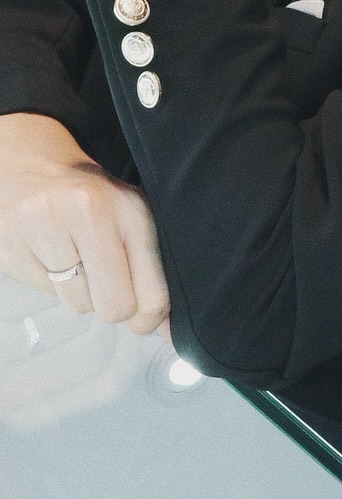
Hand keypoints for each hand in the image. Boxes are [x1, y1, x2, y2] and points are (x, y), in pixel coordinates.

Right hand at [0, 115, 168, 334]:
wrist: (32, 169)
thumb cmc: (90, 200)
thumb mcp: (129, 219)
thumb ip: (152, 270)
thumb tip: (167, 330)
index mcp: (133, 210)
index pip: (153, 293)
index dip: (149, 319)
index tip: (144, 318)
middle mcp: (93, 213)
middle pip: (115, 308)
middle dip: (112, 308)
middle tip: (106, 282)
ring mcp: (50, 226)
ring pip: (80, 306)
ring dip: (81, 293)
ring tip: (75, 258)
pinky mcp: (16, 243)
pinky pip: (48, 295)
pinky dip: (53, 284)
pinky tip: (52, 254)